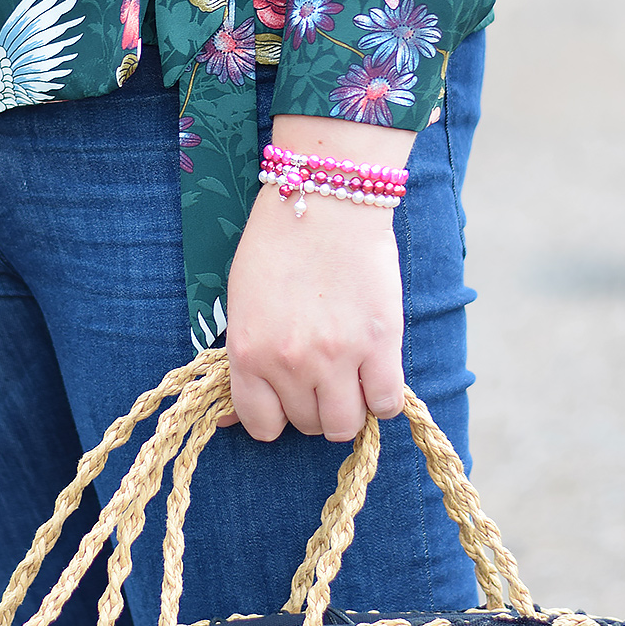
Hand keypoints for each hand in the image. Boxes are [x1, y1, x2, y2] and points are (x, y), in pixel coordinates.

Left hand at [224, 114, 415, 441]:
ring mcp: (337, 357)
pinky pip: (386, 403)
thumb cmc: (277, 244)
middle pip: (307, 425)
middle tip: (322, 376)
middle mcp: (290, 364)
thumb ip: (242, 360)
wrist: (326, 200)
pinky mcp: (380, 344)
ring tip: (351, 379)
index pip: (261, 424)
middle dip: (313, 406)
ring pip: (345, 425)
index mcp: (249, 353)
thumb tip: (238, 419)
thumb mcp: (241, 303)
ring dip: (348, 409)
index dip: (276, 415)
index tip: (287, 398)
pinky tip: (377, 374)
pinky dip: (383, 398)